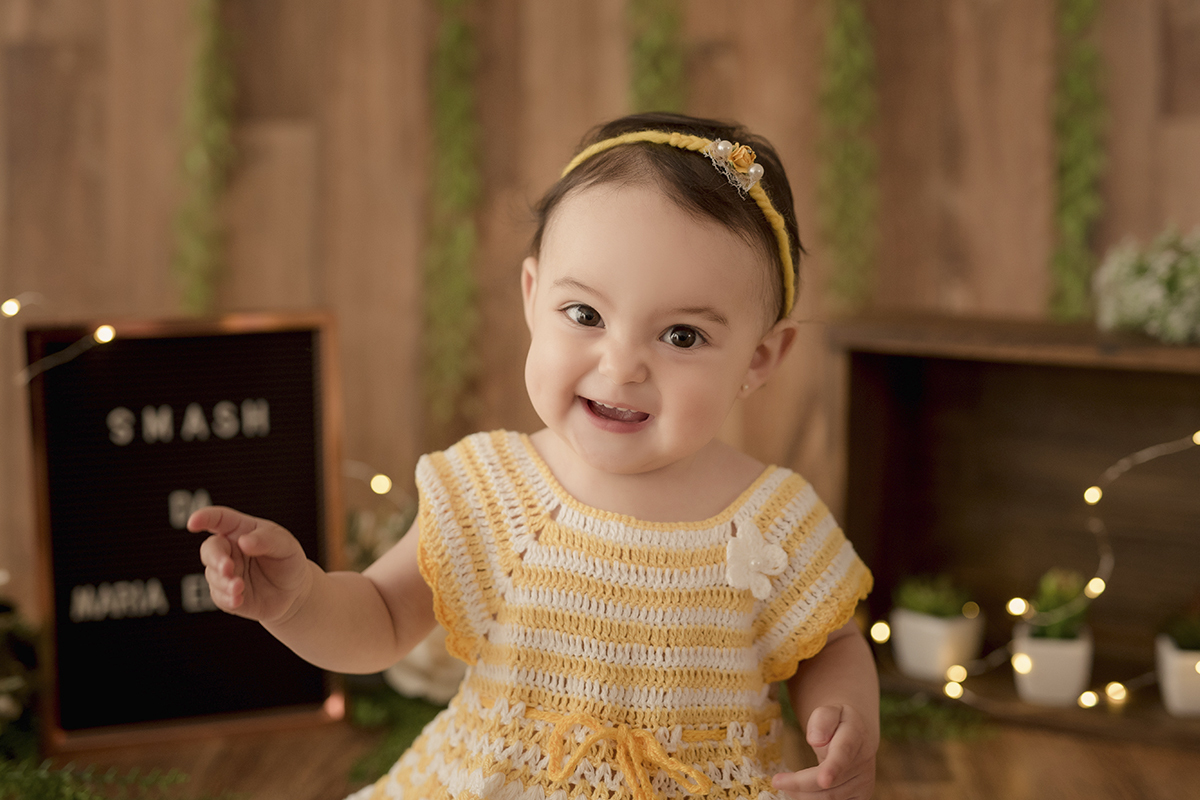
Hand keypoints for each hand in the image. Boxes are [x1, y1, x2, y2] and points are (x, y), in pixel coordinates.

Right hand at [191, 506, 311, 624]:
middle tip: (227, 567)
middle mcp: (229, 550)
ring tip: (239, 587)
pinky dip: (227, 598)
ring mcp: (226, 573)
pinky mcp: (226, 594)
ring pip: (213, 575)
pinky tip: (238, 599)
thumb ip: (267, 540)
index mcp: (240, 530)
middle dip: (215, 558)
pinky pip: (219, 596)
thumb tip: (243, 541)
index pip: (219, 519)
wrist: (295, 592)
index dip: (205, 517)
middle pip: (210, 549)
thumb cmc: (288, 560)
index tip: (193, 522)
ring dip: (224, 581)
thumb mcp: (286, 545)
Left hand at [772, 704, 876, 798]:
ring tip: (786, 783)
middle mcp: (863, 762)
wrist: (857, 735)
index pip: (843, 754)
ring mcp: (864, 782)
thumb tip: (815, 739)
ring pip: (831, 798)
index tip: (823, 780)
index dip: (833, 768)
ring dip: (804, 795)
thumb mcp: (828, 711)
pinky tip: (800, 794)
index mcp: (855, 736)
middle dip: (801, 784)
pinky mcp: (860, 796)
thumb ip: (822, 720)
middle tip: (777, 781)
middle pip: (831, 782)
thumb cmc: (836, 722)